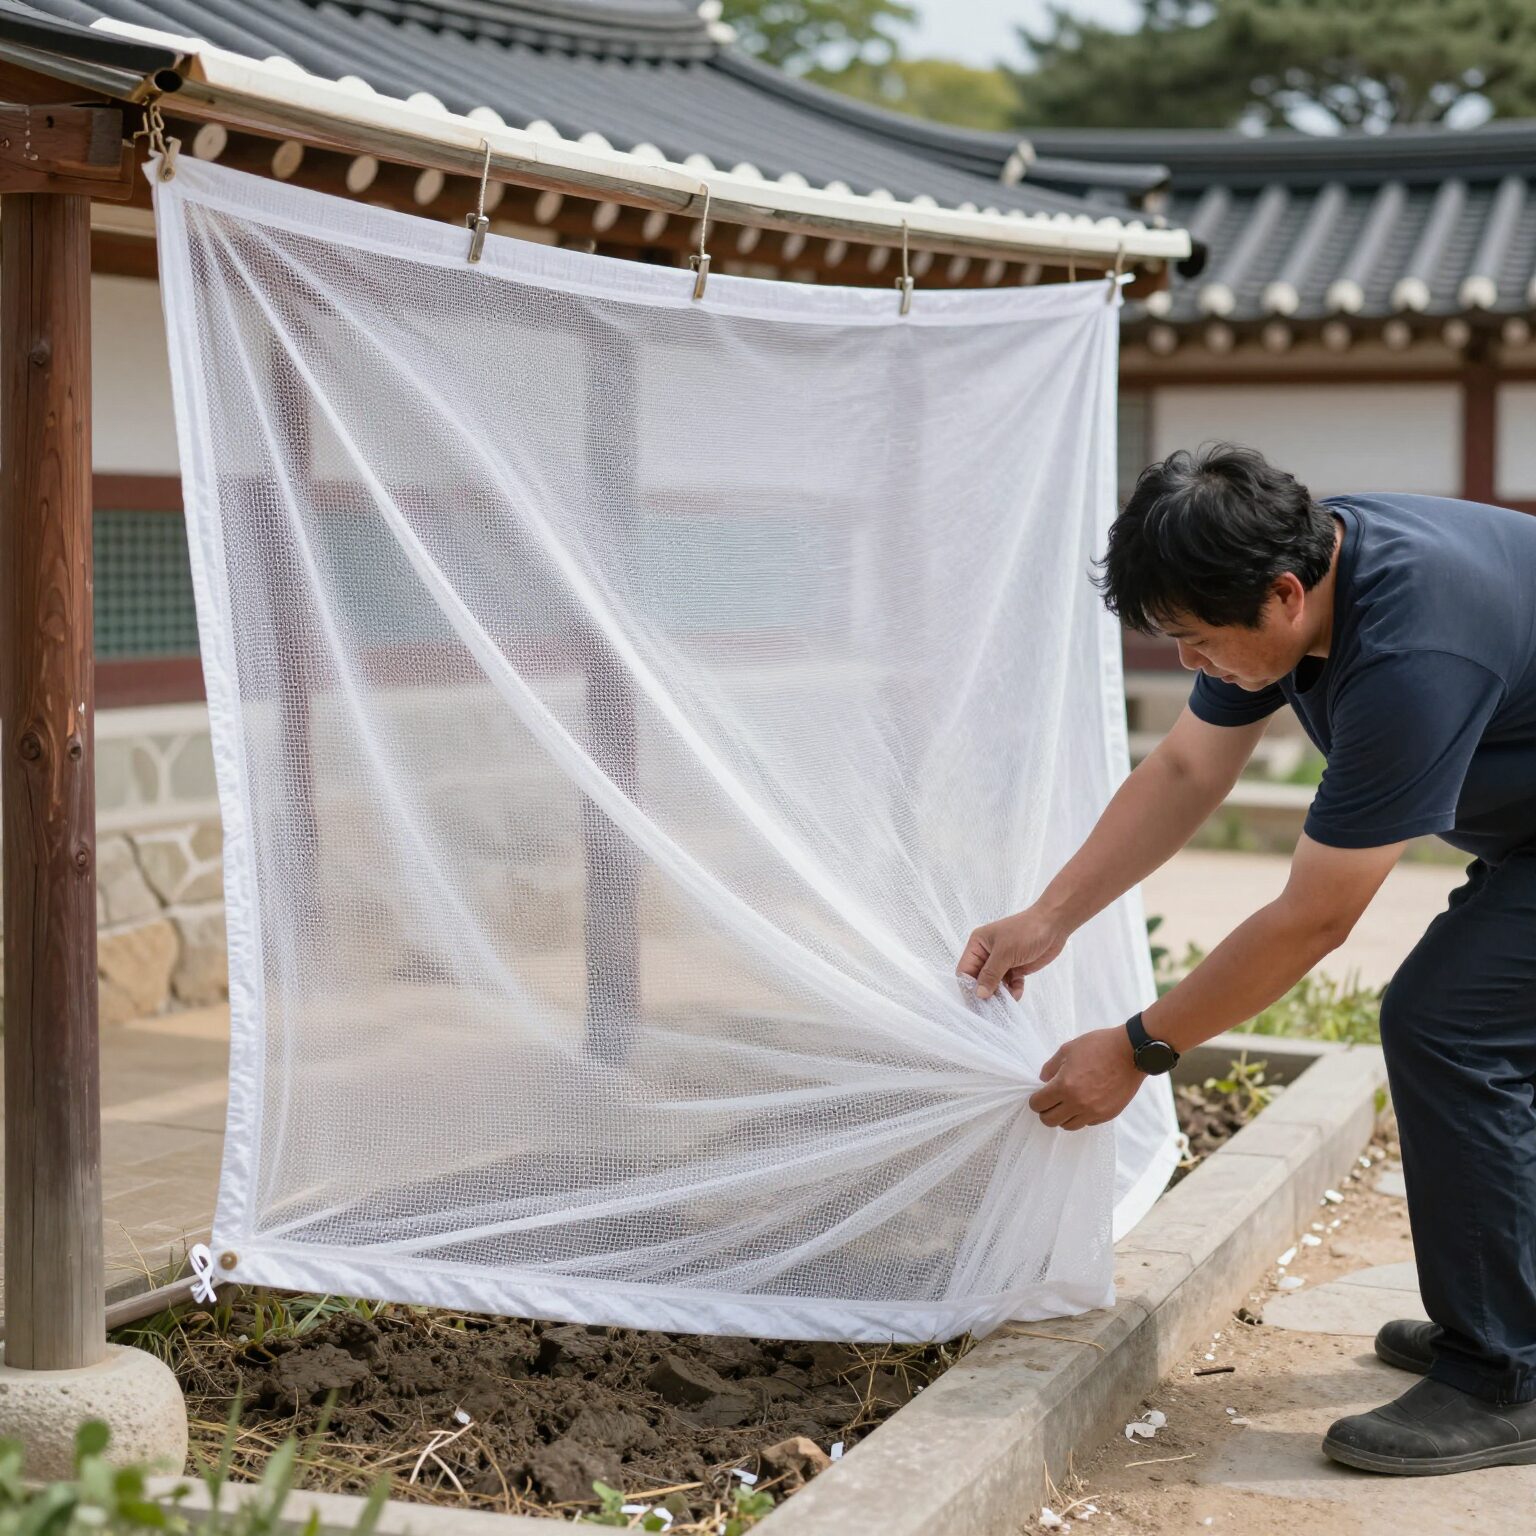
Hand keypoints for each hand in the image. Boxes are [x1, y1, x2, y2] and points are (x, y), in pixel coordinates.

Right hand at [956, 906, 1068, 1000]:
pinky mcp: (1015, 968)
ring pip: (994, 985)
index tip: (977, 1001)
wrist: (1053, 925)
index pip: (965, 970)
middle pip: (979, 980)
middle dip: (986, 992)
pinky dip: (1013, 990)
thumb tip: (979, 994)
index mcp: (978, 945)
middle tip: (992, 1007)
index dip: (969, 986)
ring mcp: (1002, 962)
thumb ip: (990, 974)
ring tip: (1007, 1001)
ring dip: (1000, 994)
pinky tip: (1018, 991)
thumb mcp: (1005, 952)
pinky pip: (1009, 985)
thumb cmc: (1025, 932)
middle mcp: (987, 954)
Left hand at [1027, 1026, 1141, 1129]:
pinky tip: (1084, 1103)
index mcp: (1065, 1086)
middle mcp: (1078, 1103)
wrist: (1131, 1052)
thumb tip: (1043, 1080)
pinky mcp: (1108, 1114)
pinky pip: (1088, 1123)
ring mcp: (1094, 1112)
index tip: (1038, 1096)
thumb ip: (1051, 1067)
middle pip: (1050, 1121)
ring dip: (1063, 1116)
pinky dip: (1082, 1116)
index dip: (1035, 1100)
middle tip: (1049, 1102)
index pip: (1039, 1104)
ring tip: (1066, 1104)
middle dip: (1045, 1112)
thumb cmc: (1099, 1046)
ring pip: (1069, 1126)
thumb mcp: (1068, 1049)